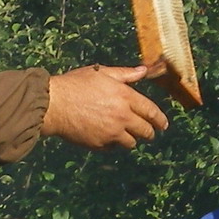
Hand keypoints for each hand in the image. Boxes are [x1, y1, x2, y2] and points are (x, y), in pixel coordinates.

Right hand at [42, 62, 168, 150]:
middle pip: (145, 131)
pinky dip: (114, 144)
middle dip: (149, 132)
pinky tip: (107, 136)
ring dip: (131, 139)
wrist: (54, 104)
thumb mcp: (102, 73)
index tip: (164, 125)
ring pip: (132, 143)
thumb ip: (126, 74)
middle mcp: (122, 116)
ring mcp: (111, 132)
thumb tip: (144, 70)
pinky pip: (114, 148)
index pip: (151, 112)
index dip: (160, 120)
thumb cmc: (75, 85)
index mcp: (125, 96)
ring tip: (126, 134)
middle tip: (149, 133)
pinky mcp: (100, 144)